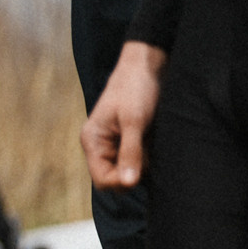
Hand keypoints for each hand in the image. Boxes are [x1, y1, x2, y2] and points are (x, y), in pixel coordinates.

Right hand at [83, 42, 163, 188]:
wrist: (147, 65)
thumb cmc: (136, 88)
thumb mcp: (134, 121)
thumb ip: (130, 152)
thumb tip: (128, 184)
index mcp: (93, 141)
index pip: (102, 179)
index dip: (121, 181)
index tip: (141, 172)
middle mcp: (100, 146)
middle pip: (114, 178)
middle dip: (133, 174)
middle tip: (148, 155)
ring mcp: (114, 143)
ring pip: (127, 171)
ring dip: (142, 165)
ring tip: (152, 145)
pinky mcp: (128, 140)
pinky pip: (136, 160)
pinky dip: (147, 157)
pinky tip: (154, 143)